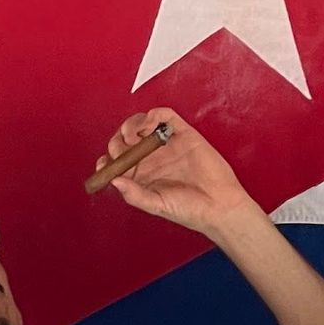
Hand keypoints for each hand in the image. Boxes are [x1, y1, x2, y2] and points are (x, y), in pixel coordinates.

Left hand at [93, 107, 252, 236]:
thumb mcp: (156, 205)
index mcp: (142, 175)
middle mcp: (152, 158)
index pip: (117, 161)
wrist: (218, 205)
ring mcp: (166, 145)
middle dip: (118, 141)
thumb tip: (114, 180)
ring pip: (141, 124)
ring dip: (131, 125)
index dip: (107, 160)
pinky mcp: (182, 133)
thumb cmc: (189, 209)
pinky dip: (153, 115)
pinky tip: (148, 127)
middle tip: (122, 149)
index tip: (104, 164)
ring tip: (133, 136)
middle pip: (124, 140)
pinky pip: (164, 116)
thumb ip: (134, 195)